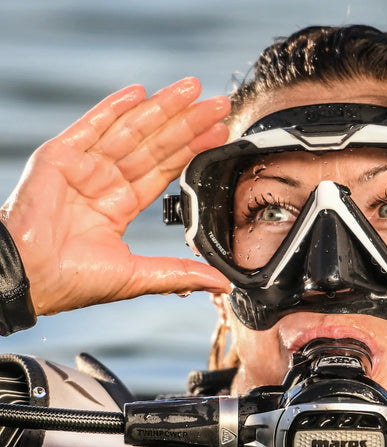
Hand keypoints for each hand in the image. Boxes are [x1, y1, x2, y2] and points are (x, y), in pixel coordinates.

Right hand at [0, 78, 231, 315]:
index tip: (220, 134)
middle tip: (220, 105)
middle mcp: (104, 181)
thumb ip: (181, 273)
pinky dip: (114, 107)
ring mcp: (83, 166)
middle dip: (188, 124)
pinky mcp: (60, 156)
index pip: (164, 170)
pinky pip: (92, 126)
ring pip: (130, 130)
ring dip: (162, 108)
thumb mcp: (139, 276)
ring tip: (193, 89)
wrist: (30, 278)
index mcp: (120, 205)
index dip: (192, 151)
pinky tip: (140, 92)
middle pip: (154, 145)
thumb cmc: (73, 281)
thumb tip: (222, 284)